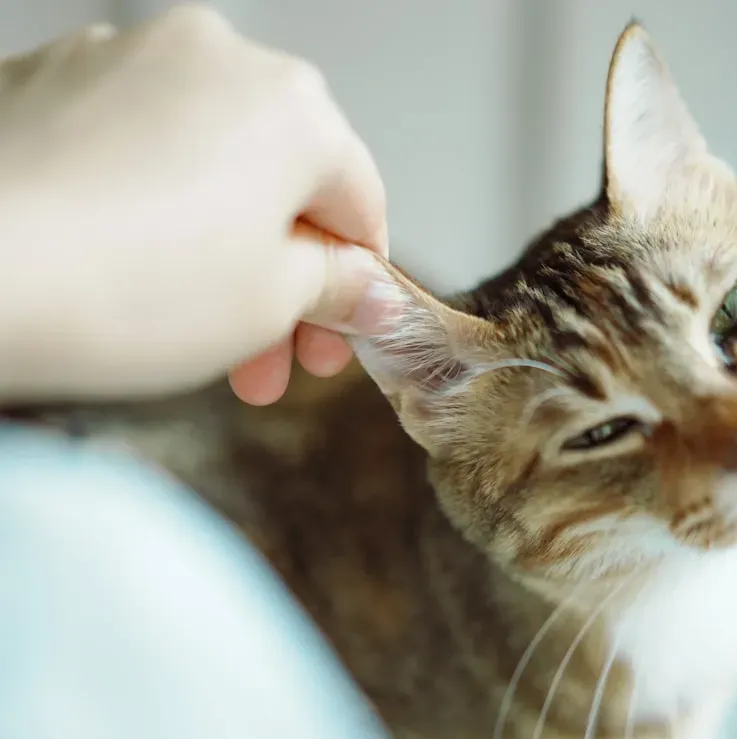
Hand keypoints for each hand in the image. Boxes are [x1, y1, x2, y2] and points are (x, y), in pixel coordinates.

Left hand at [0, 5, 388, 404]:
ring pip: (205, 165)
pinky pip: (131, 149)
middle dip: (282, 278)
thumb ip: (335, 288)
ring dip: (217, 247)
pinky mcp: (51, 79)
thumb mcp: (270, 306)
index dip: (358, 282)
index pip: (360, 202)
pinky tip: (125, 273)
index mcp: (293, 107)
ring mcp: (125, 59)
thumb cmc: (119, 286)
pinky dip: (146, 208)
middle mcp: (216, 60)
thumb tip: (361, 289)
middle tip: (270, 356)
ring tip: (192, 328)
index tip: (339, 332)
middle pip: (281, 182)